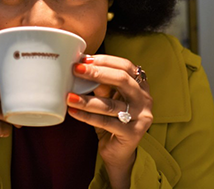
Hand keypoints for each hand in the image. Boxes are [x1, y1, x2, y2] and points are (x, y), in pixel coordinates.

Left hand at [67, 55, 152, 188]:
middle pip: (122, 80)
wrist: (119, 153)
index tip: (84, 60)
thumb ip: (101, 86)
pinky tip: (74, 111)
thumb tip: (83, 68)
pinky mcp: (133, 133)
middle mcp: (145, 99)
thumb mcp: (108, 99)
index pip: (125, 66)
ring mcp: (141, 116)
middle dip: (96, 73)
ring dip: (87, 99)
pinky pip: (106, 122)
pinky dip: (87, 116)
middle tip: (76, 70)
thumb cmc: (112, 121)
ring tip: (69, 96)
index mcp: (141, 85)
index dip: (105, 61)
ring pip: (110, 104)